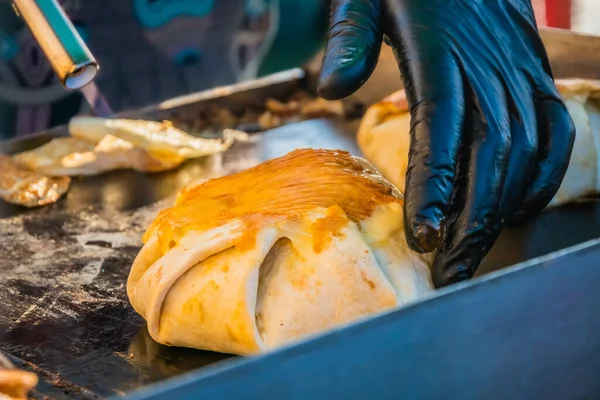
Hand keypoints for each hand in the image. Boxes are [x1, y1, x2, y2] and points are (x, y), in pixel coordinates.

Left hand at [318, 0, 574, 287]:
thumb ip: (349, 37)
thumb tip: (331, 89)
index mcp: (439, 49)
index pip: (442, 128)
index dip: (436, 186)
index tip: (423, 237)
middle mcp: (487, 64)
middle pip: (490, 153)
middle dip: (471, 219)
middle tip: (448, 270)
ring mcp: (517, 70)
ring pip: (526, 150)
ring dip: (501, 209)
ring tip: (471, 254)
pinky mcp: (532, 74)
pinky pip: (553, 130)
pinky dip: (541, 176)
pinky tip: (515, 210)